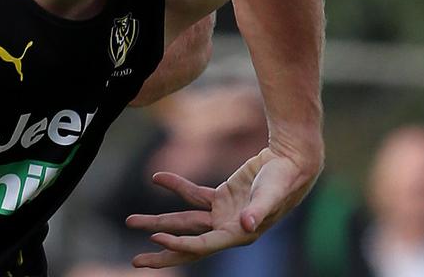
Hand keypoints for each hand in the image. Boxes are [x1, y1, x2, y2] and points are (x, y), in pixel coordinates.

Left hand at [124, 147, 317, 268]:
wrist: (292, 162)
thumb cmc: (284, 179)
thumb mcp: (271, 193)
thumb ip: (259, 210)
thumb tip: (247, 226)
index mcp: (238, 234)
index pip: (202, 244)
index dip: (179, 243)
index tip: (155, 238)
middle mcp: (227, 229)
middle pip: (188, 244)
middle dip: (162, 253)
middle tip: (136, 262)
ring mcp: (222, 214)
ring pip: (184, 221)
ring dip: (158, 221)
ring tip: (130, 221)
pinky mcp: (221, 198)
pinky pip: (192, 195)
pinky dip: (175, 186)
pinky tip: (157, 178)